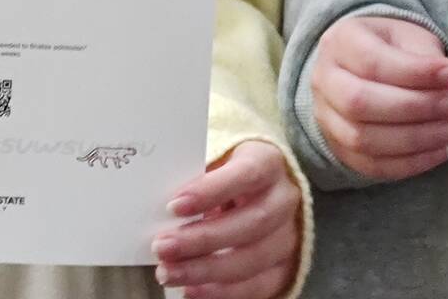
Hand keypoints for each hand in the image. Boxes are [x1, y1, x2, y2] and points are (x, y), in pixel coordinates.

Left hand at [154, 141, 301, 298]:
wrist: (260, 193)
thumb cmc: (229, 176)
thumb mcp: (215, 164)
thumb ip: (195, 177)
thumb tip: (159, 203)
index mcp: (268, 162)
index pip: (247, 173)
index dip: (212, 190)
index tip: (174, 205)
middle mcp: (284, 199)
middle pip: (253, 221)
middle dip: (203, 239)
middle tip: (162, 247)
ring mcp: (288, 236)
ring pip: (254, 258)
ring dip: (206, 270)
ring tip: (169, 272)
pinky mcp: (285, 267)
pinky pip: (258, 286)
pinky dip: (222, 292)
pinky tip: (191, 290)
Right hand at [310, 16, 447, 180]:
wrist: (364, 66)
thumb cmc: (391, 48)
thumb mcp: (407, 36)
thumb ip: (426, 56)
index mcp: (341, 41)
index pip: (372, 61)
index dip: (415, 72)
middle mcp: (325, 80)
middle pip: (360, 103)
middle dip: (414, 108)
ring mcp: (327, 118)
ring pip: (363, 140)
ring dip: (415, 140)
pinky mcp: (339, 149)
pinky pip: (372, 166)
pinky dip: (410, 164)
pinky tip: (439, 151)